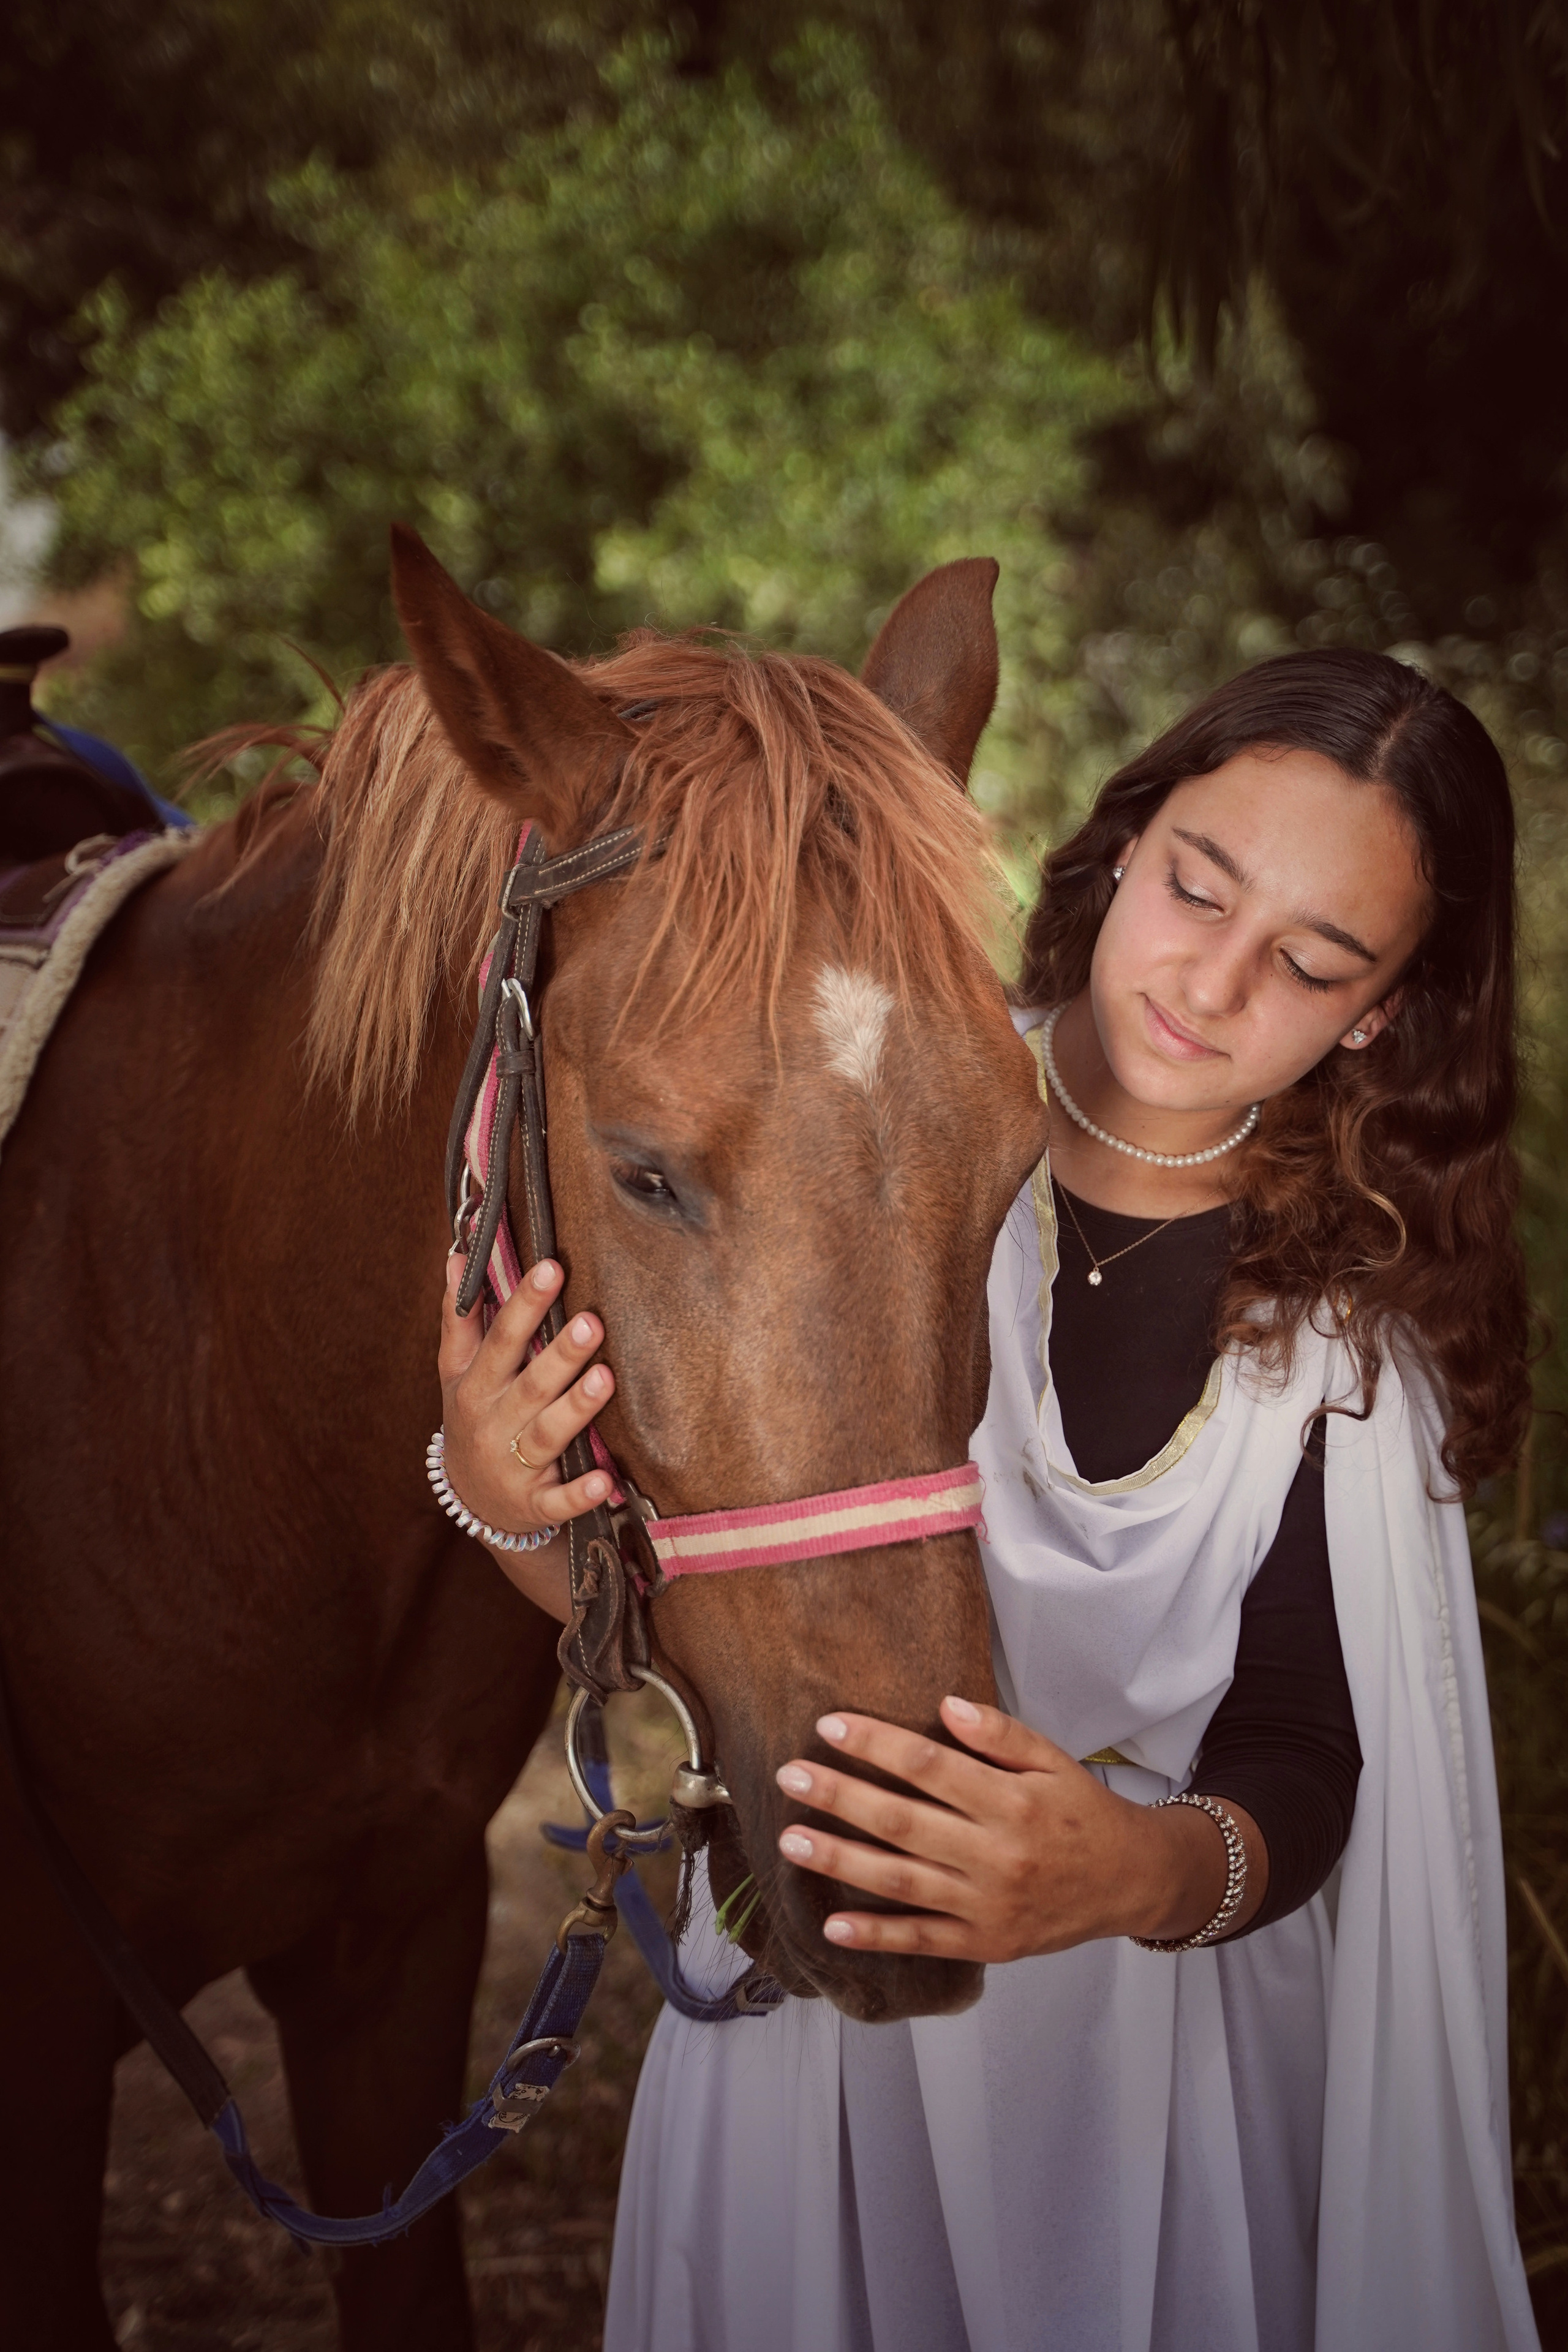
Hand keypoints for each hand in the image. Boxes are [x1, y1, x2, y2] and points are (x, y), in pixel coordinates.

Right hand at [438, 1253, 615, 1612]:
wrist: (470, 1498)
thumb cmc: (474, 1416)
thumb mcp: (456, 1370)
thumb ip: (460, 1316)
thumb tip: (456, 1256)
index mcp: (477, 1384)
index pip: (502, 1338)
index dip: (525, 1304)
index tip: (552, 1268)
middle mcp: (494, 1422)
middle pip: (531, 1384)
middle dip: (560, 1354)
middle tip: (592, 1323)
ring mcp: (514, 1465)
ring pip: (548, 1434)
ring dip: (576, 1409)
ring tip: (605, 1379)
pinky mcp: (535, 1503)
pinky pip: (558, 1500)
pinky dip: (580, 1493)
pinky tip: (605, 1481)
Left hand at [774, 1697, 1264, 1959]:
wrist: (1130, 1883)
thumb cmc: (1083, 1812)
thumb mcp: (1054, 1760)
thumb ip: (1000, 1734)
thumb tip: (946, 1704)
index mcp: (1013, 1801)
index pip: (931, 1767)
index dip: (878, 1744)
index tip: (829, 1725)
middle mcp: (998, 1854)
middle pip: (905, 1822)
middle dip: (842, 1797)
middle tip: (790, 1776)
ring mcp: (989, 1905)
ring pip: (903, 1882)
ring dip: (842, 1863)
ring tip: (791, 1842)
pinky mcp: (986, 1944)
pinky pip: (923, 1941)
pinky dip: (877, 1936)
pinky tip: (832, 1927)